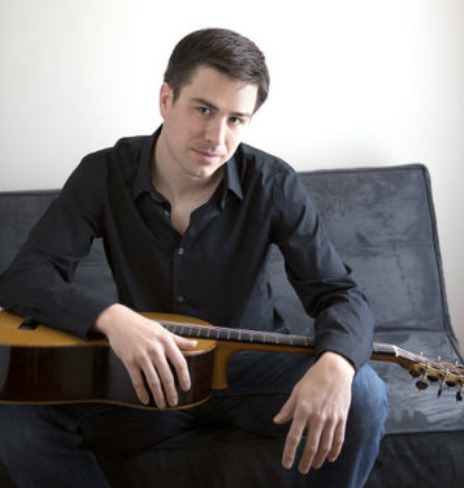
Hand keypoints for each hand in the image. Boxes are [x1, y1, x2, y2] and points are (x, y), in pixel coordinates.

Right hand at [94, 304, 197, 407]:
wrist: (120, 321)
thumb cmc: (143, 326)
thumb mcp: (163, 330)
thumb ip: (179, 340)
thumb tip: (195, 344)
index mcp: (166, 341)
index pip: (180, 362)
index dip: (184, 377)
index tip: (186, 387)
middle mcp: (155, 349)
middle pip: (167, 375)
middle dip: (171, 392)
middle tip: (174, 402)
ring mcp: (141, 356)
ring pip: (153, 380)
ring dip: (158, 395)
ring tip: (162, 404)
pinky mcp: (129, 361)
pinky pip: (137, 380)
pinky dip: (142, 392)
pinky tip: (146, 400)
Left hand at [273, 352, 354, 473]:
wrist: (335, 369)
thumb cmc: (313, 379)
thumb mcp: (296, 391)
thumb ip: (287, 408)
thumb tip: (276, 421)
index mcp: (303, 409)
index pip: (294, 436)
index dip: (290, 452)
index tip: (287, 464)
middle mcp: (317, 416)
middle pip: (311, 445)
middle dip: (305, 460)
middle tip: (301, 470)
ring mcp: (331, 418)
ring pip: (325, 445)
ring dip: (319, 459)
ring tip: (314, 466)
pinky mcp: (342, 418)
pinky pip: (339, 439)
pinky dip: (335, 451)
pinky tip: (330, 458)